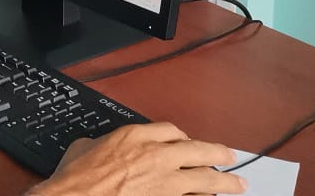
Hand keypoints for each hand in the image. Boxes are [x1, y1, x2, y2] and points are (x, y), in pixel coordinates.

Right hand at [25, 123, 246, 195]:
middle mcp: (155, 155)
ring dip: (224, 181)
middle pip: (197, 149)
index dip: (181, 137)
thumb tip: (104, 147)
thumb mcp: (85, 147)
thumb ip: (105, 144)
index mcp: (134, 136)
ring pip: (204, 178)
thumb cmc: (76, 179)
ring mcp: (164, 182)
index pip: (170, 130)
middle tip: (229, 157)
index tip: (185, 143)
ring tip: (238, 184)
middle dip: (217, 153)